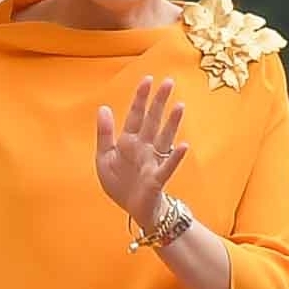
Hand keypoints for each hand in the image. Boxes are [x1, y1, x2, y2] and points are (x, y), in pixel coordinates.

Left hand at [94, 77, 188, 232]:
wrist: (133, 209)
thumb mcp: (104, 158)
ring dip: (172, 123)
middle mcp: (143, 148)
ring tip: (179, 106)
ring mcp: (152, 161)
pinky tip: (184, 145)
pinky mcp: (157, 178)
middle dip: (159, 102)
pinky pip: (168, 166)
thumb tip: (103, 108)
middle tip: (169, 82)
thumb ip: (104, 134)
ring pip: (164, 138)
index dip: (141, 98)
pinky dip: (176, 157)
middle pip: (153, 121)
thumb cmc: (120, 183)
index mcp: (128, 142)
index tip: (148, 79)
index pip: (135, 116)